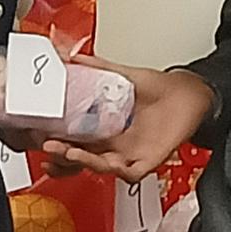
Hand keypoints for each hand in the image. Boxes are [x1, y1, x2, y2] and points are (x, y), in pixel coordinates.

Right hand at [39, 55, 214, 183]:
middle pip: (82, 159)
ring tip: (67, 152)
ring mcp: (131, 155)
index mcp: (106, 130)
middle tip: (48, 148)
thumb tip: (74, 57)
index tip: (41, 137)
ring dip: (83, 162)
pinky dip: (115, 169)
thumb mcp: (123, 75)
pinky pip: (129, 173)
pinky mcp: (148, 161)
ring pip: (101, 167)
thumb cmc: (161, 89)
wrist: (189, 93)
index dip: (57, 143)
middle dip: (62, 157)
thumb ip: (98, 67)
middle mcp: (116, 146)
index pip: (75, 142)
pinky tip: (104, 161)